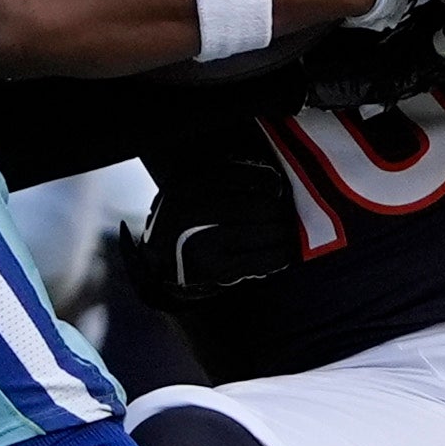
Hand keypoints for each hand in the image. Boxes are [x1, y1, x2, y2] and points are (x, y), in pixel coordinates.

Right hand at [125, 151, 299, 300]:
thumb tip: (273, 183)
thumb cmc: (185, 221)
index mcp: (190, 185)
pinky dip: (279, 255)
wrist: (159, 261)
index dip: (269, 181)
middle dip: (280, 212)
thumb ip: (222, 179)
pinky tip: (282, 253)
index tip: (276, 189)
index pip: (245, 176)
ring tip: (285, 234)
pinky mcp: (214, 269)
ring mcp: (203, 241)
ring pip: (265, 232)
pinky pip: (263, 260)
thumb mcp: (190, 190)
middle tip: (285, 216)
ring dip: (283, 234)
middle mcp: (194, 211)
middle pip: (260, 206)